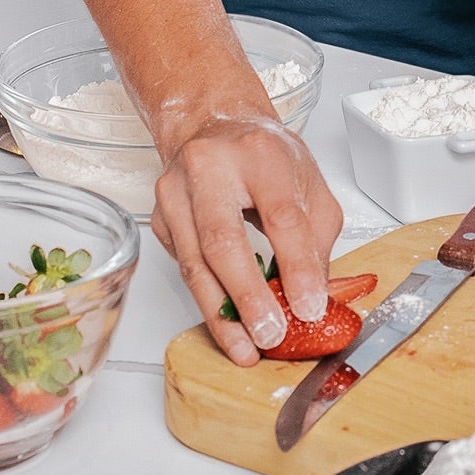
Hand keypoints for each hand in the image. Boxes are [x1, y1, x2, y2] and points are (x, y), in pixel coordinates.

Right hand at [151, 113, 342, 364]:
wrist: (214, 126)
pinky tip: (227, 322)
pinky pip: (184, 268)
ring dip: (222, 315)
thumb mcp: (308, 183)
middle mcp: (210, 168)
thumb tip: (312, 298)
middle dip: (248, 298)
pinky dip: (208, 301)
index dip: (297, 266)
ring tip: (246, 348)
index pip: (281, 216)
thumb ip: (316, 238)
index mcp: (259, 154)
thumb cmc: (264, 156)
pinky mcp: (158, 218)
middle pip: (224, 241)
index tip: (310, 306)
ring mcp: (176, 192)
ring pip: (195, 264)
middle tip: (270, 336)